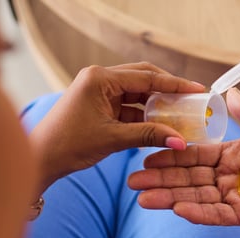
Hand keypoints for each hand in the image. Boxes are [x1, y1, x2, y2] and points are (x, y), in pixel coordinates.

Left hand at [29, 62, 204, 189]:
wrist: (41, 159)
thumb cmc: (69, 145)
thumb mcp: (113, 139)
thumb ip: (148, 136)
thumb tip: (180, 141)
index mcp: (99, 78)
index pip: (146, 77)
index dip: (175, 84)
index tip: (197, 88)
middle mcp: (99, 79)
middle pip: (143, 78)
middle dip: (168, 89)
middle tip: (192, 99)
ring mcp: (98, 91)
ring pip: (137, 93)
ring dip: (157, 104)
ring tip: (181, 114)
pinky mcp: (98, 105)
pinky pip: (128, 106)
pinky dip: (144, 115)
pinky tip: (161, 125)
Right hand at [128, 88, 239, 226]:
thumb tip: (227, 91)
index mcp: (234, 154)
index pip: (195, 157)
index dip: (171, 157)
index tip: (146, 157)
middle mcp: (230, 177)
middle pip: (189, 179)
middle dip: (161, 180)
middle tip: (132, 182)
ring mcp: (237, 197)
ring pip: (198, 198)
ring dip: (171, 198)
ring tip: (144, 199)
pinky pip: (218, 215)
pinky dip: (199, 213)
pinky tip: (177, 210)